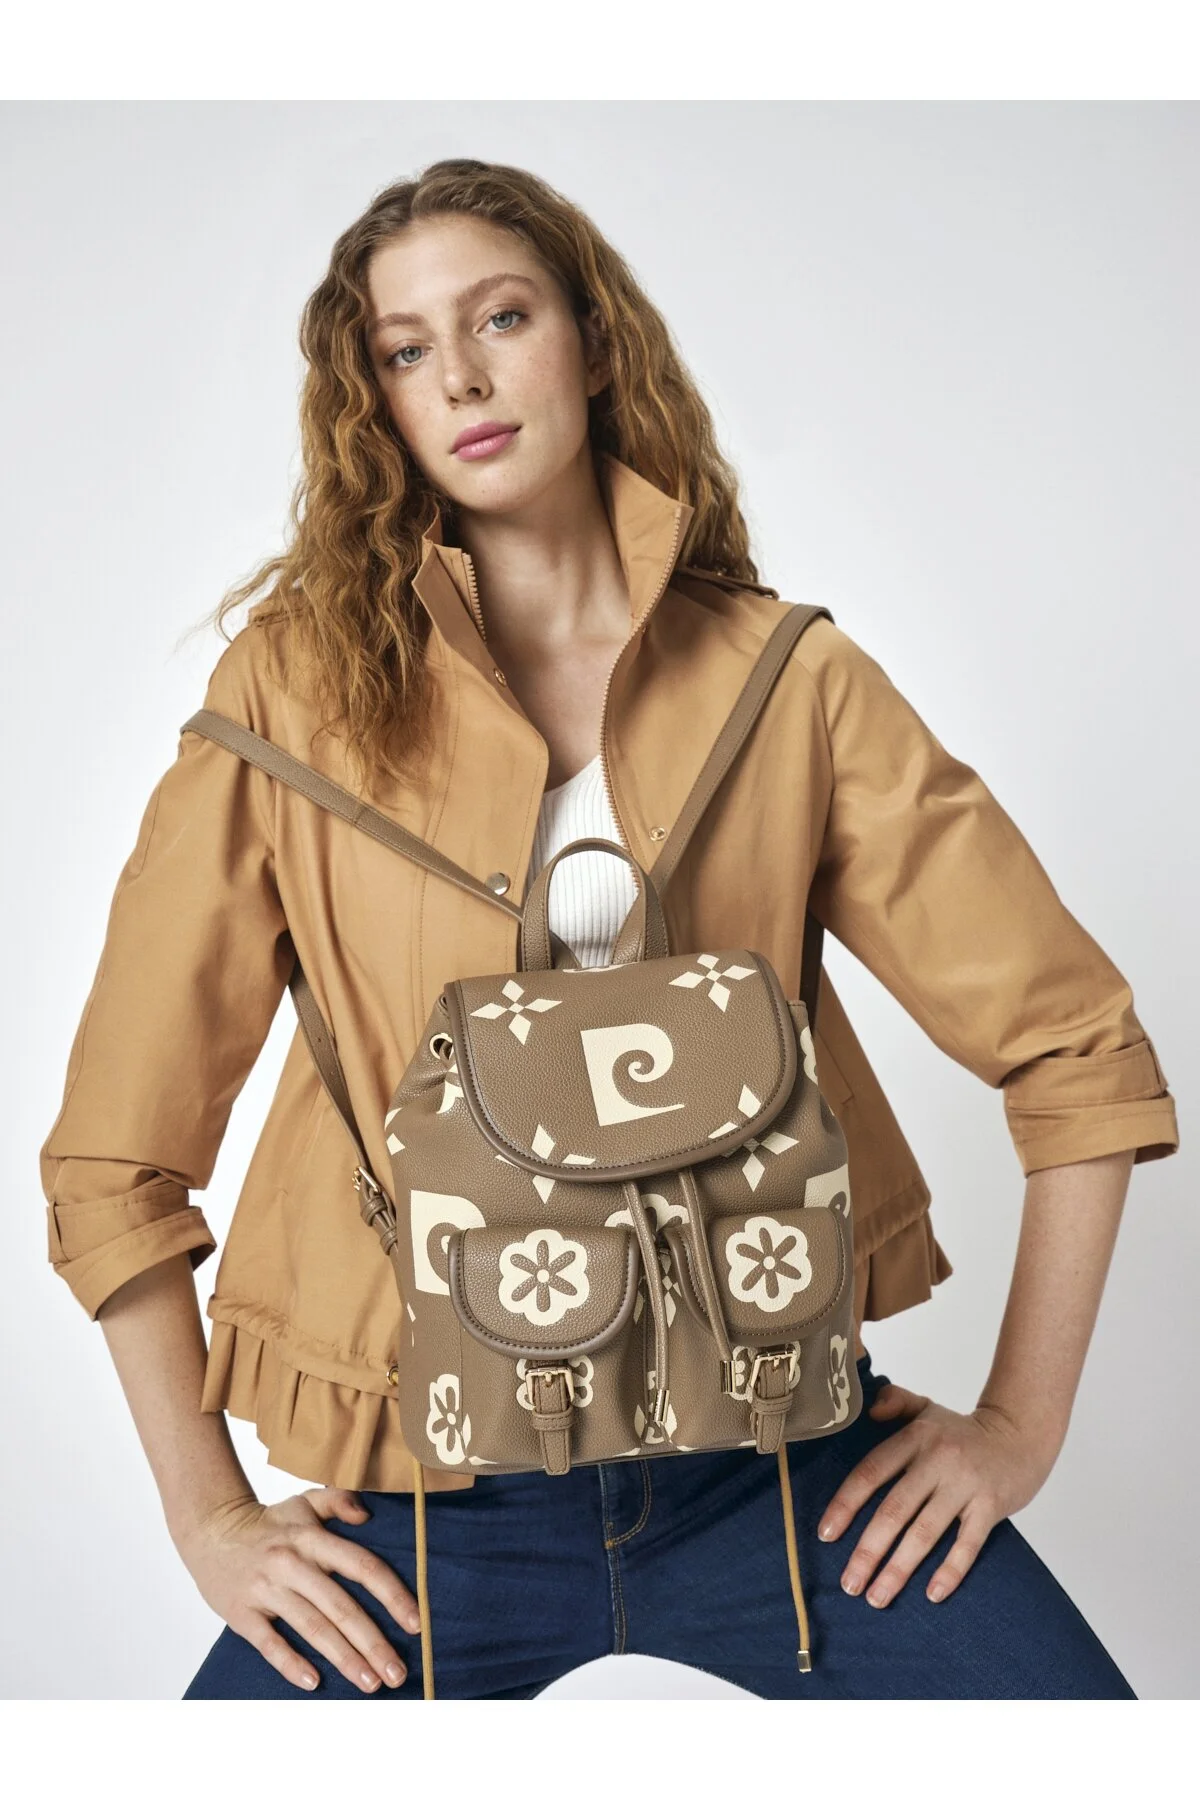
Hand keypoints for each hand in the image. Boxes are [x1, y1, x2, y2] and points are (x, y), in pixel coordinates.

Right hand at [175, 1486, 420, 1691]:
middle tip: (397, 1673)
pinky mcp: (241, 1613)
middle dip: (373, 1642)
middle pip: (341, 1607)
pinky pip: (269, 1643)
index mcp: (312, 1539)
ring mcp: (266, 1590)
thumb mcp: (304, 1502)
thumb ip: (339, 1501)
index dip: (392, 1595)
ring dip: (343, 1659)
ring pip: (311, 1628)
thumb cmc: (268, 1522)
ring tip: (370, 1683)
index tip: (416, 1623)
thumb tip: (368, 1515)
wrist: (210, 1530)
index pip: (361, 1567)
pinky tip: (313, 1682)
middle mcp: (293, 1564)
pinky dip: (290, 1663)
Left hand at [816, 1383, 1060, 1607]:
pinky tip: (932, 1595)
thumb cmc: (961, 1431)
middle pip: (894, 1510)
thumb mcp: (924, 1408)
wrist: (1020, 1435)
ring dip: (899, 1569)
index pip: (872, 1472)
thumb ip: (893, 1401)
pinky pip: (968, 1544)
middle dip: (868, 1551)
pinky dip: (950, 1571)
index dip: (846, 1504)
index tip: (826, 1535)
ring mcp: (965, 1485)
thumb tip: (869, 1412)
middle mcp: (937, 1461)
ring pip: (925, 1533)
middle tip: (849, 1584)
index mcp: (915, 1439)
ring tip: (877, 1597)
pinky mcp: (990, 1506)